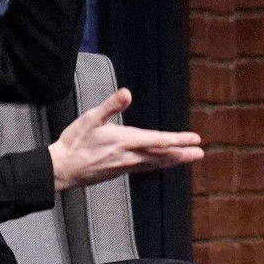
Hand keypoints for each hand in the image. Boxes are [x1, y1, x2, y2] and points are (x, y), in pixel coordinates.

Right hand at [48, 88, 202, 190]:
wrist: (62, 169)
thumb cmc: (75, 142)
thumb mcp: (91, 118)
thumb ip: (111, 105)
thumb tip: (127, 92)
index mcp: (125, 141)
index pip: (158, 141)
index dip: (178, 140)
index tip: (194, 139)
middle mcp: (130, 156)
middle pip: (162, 155)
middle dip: (182, 153)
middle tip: (200, 153)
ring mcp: (126, 166)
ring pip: (156, 163)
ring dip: (174, 160)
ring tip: (189, 158)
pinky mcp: (120, 171)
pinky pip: (146, 167)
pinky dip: (159, 164)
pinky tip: (162, 163)